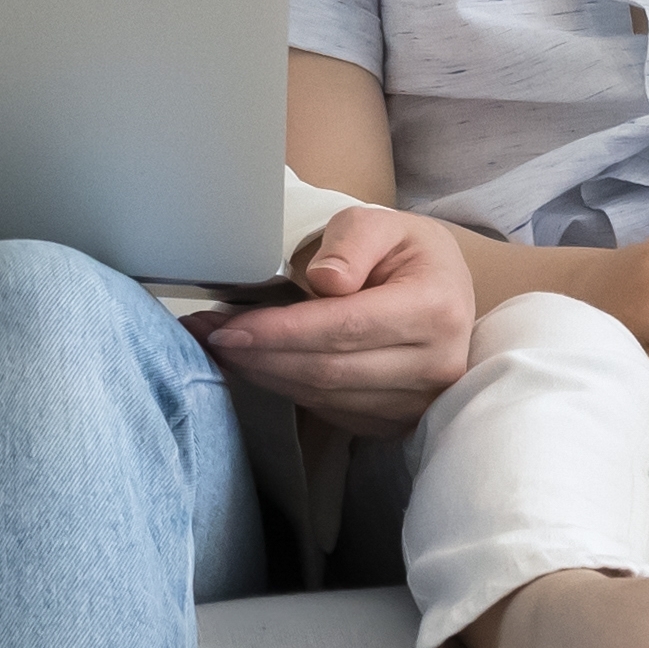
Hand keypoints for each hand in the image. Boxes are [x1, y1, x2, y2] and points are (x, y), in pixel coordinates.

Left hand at [192, 201, 476, 432]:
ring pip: (323, 397)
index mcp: (435, 309)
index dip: (280, 331)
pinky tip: (255, 364)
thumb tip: (326, 280)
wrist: (444, 292)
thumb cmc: (406, 253)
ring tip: (218, 345)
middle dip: (258, 355)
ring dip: (263, 374)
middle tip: (203, 334)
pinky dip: (285, 388)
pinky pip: (329, 411)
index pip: (345, 326)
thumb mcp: (383, 224)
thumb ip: (353, 242)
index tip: (227, 326)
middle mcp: (434, 366)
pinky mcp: (396, 423)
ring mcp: (417, 403)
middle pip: (328, 369)